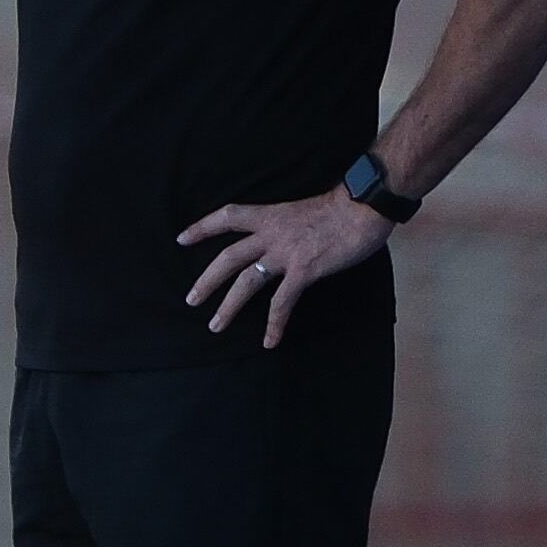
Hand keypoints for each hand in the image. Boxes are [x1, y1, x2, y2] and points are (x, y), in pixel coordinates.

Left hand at [175, 187, 388, 346]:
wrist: (365, 204)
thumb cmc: (344, 205)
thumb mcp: (305, 209)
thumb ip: (289, 226)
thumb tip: (289, 240)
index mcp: (271, 215)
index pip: (228, 217)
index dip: (203, 227)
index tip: (182, 239)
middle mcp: (272, 233)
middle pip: (228, 257)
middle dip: (206, 280)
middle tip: (191, 299)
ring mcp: (286, 253)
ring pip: (246, 282)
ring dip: (228, 306)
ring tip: (215, 325)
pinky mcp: (304, 270)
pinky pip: (282, 302)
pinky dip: (274, 324)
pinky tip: (269, 341)